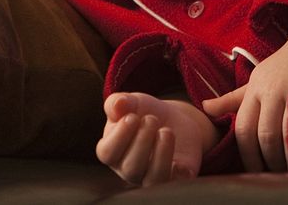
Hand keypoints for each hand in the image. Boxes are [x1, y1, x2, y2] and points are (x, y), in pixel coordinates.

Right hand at [96, 92, 218, 186]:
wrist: (173, 119)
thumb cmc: (143, 112)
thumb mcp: (130, 103)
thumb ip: (118, 102)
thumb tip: (118, 104)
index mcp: (112, 152)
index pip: (107, 153)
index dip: (119, 136)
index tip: (132, 117)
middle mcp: (129, 169)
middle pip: (130, 167)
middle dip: (142, 141)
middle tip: (152, 119)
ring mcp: (151, 176)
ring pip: (153, 179)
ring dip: (161, 155)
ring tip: (166, 131)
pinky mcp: (175, 178)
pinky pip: (176, 183)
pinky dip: (179, 174)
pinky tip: (180, 161)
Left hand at [202, 12, 287, 171]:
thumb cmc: (282, 65)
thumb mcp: (255, 79)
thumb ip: (231, 99)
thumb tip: (204, 109)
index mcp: (255, 90)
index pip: (244, 129)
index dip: (248, 156)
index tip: (256, 172)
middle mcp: (271, 91)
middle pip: (264, 135)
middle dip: (269, 161)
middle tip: (275, 177)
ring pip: (285, 135)